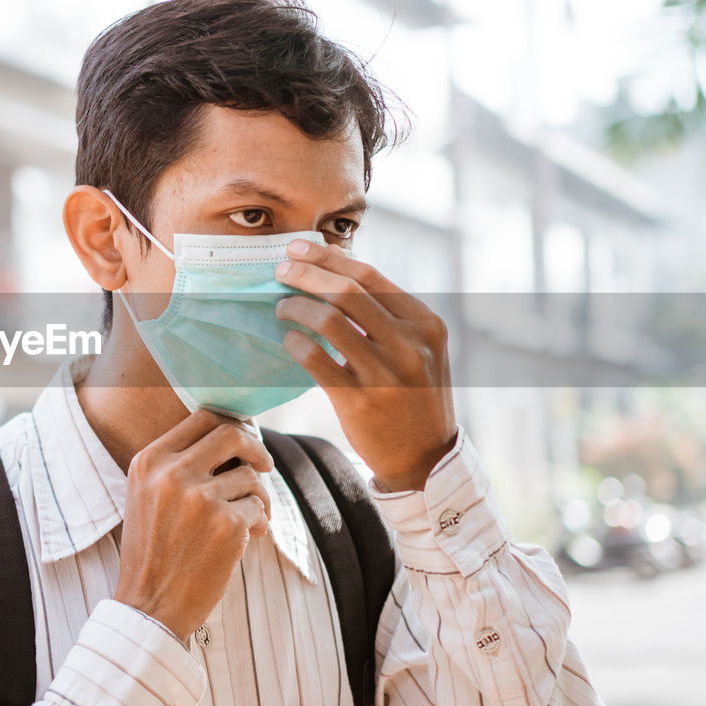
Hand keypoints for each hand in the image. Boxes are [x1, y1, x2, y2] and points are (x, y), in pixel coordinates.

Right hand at [113, 408, 273, 642]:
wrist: (149, 606)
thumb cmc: (154, 552)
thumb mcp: (148, 496)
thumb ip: (179, 464)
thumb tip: (234, 433)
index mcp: (149, 461)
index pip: (201, 416)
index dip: (233, 423)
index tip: (245, 440)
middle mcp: (172, 474)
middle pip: (231, 433)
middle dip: (256, 447)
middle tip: (264, 465)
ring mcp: (200, 499)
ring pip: (250, 476)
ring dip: (259, 497)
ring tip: (250, 519)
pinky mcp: (227, 526)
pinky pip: (258, 508)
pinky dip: (260, 521)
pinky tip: (250, 538)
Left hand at [275, 238, 457, 491]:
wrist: (425, 458)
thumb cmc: (413, 395)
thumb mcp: (417, 348)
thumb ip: (385, 315)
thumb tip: (331, 271)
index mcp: (425, 323)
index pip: (370, 275)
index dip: (328, 257)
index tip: (298, 248)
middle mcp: (410, 344)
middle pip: (346, 291)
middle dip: (306, 274)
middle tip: (280, 271)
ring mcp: (386, 373)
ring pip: (329, 321)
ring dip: (296, 307)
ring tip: (281, 308)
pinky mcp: (360, 401)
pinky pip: (316, 360)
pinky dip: (296, 343)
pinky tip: (289, 340)